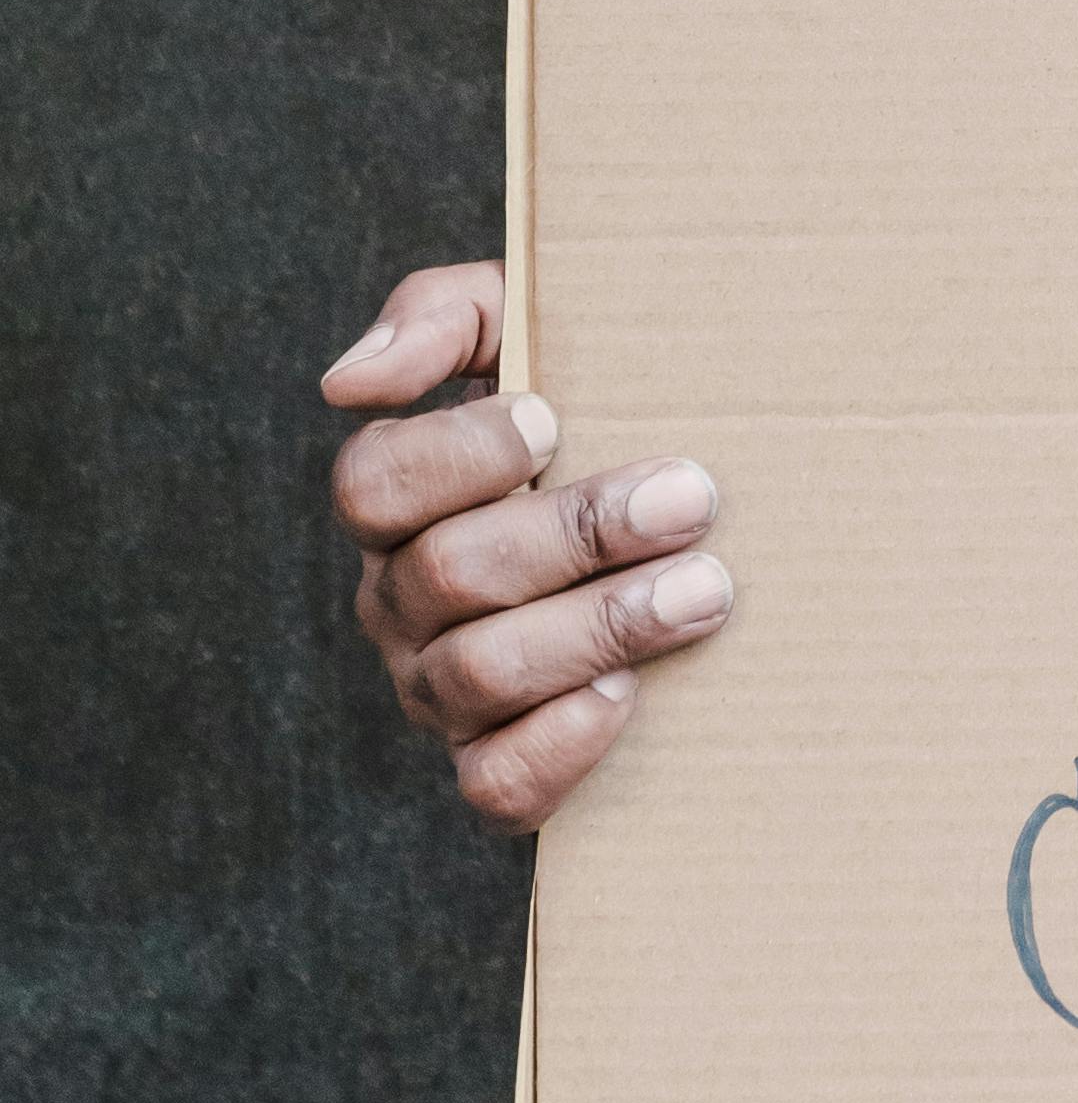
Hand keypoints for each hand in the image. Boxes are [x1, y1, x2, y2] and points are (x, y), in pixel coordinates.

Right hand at [322, 261, 734, 836]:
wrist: (671, 500)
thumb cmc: (590, 397)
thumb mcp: (520, 324)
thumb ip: (440, 318)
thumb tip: (347, 384)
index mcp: (394, 498)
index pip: (375, 484)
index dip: (460, 454)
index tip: (557, 418)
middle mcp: (399, 597)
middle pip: (448, 577)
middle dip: (577, 535)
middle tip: (693, 498)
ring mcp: (437, 688)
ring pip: (478, 677)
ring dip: (599, 629)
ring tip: (705, 588)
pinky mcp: (493, 761)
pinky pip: (496, 785)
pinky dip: (559, 746)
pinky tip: (628, 691)